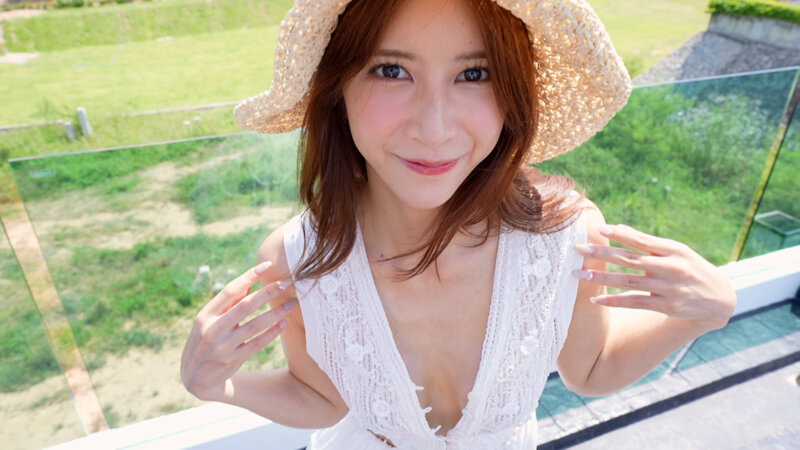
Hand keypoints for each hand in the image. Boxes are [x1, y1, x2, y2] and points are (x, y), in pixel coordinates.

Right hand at [180, 261, 295, 401]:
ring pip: (255, 325)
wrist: (195, 378)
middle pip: (246, 305)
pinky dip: (273, 332)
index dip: (249, 276)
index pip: (230, 291)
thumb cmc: (205, 341)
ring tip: (292, 303)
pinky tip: (285, 322)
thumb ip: (227, 304)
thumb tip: (250, 283)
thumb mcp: (208, 321)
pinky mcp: (233, 361)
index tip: (267, 265)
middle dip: (268, 292)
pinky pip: (258, 343)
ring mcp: (223, 347)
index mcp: (205, 315)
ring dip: (276, 312)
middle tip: (287, 283)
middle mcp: (212, 329)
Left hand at [572, 224, 736, 330]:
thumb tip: (618, 228)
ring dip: (602, 278)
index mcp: (673, 250)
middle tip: (578, 249)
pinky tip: (596, 298)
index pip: (640, 239)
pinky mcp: (667, 306)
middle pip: (630, 259)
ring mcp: (668, 288)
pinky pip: (636, 303)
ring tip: (580, 274)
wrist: (720, 298)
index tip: (598, 229)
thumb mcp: (677, 251)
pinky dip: (615, 300)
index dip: (619, 234)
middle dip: (602, 253)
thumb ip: (647, 242)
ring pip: (629, 282)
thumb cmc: (691, 268)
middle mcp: (671, 267)